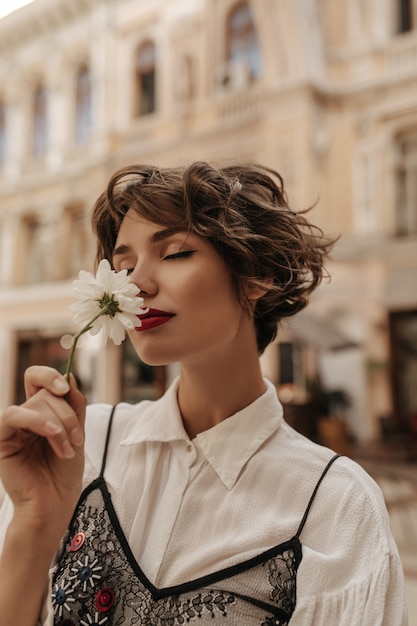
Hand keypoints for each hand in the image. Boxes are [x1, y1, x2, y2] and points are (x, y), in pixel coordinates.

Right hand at [0, 366, 85, 531]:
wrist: (55, 504)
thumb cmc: (64, 473)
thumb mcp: (77, 433)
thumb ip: (74, 406)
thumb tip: (69, 376)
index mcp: (42, 412)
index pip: (38, 380)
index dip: (51, 375)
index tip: (67, 388)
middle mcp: (26, 417)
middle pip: (44, 393)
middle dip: (68, 415)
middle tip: (77, 440)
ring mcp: (13, 428)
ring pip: (35, 403)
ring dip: (59, 424)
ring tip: (67, 449)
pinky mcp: (2, 440)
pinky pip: (13, 415)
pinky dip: (37, 420)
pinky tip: (52, 434)